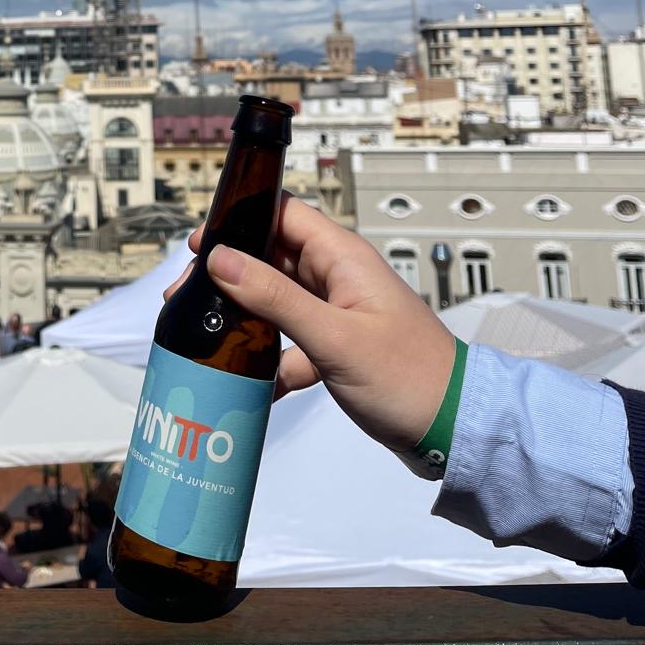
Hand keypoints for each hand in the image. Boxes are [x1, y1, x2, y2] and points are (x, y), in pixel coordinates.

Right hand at [169, 193, 456, 452]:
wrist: (454, 431)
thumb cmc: (409, 378)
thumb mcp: (334, 338)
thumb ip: (275, 298)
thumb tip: (222, 259)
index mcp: (343, 258)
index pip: (283, 213)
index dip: (240, 220)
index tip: (201, 243)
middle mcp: (339, 277)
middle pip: (272, 256)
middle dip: (230, 273)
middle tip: (190, 295)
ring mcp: (339, 311)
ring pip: (278, 300)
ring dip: (245, 316)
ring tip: (206, 333)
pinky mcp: (338, 345)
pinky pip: (292, 340)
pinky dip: (272, 359)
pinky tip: (254, 384)